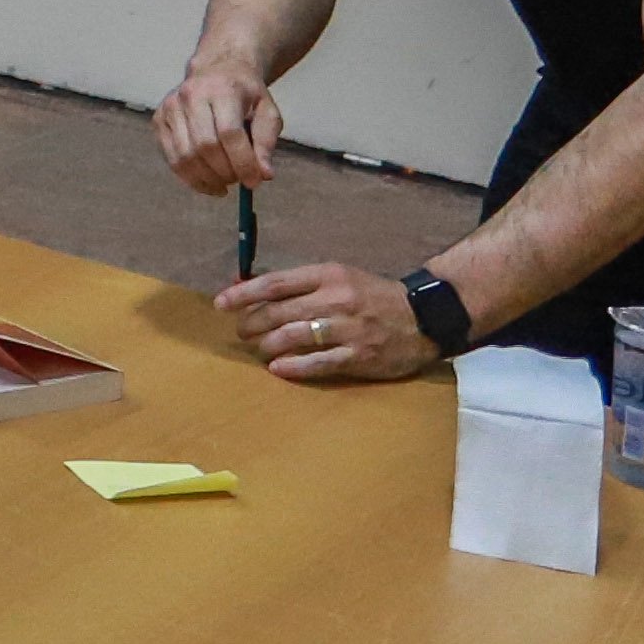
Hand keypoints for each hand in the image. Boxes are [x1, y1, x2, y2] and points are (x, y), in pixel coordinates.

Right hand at [156, 64, 283, 197]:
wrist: (217, 69)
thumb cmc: (246, 95)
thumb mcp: (267, 112)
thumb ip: (266, 142)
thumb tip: (263, 175)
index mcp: (223, 89)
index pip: (229, 133)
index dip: (242, 162)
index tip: (254, 181)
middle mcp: (191, 95)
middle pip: (205, 146)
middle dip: (225, 172)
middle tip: (239, 181)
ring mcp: (171, 107)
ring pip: (185, 156)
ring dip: (207, 179)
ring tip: (224, 184)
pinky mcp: (159, 120)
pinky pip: (172, 158)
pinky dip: (190, 178)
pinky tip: (207, 182)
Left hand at [222, 257, 433, 384]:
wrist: (422, 317)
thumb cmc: (371, 296)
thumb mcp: (337, 278)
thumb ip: (298, 284)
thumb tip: (248, 285)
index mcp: (328, 275)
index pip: (275, 283)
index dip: (243, 294)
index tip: (221, 303)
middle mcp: (336, 299)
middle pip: (279, 312)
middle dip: (252, 323)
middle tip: (241, 331)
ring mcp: (347, 329)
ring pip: (293, 337)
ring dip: (267, 345)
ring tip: (259, 349)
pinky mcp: (358, 356)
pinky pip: (317, 363)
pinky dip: (293, 366)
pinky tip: (277, 368)